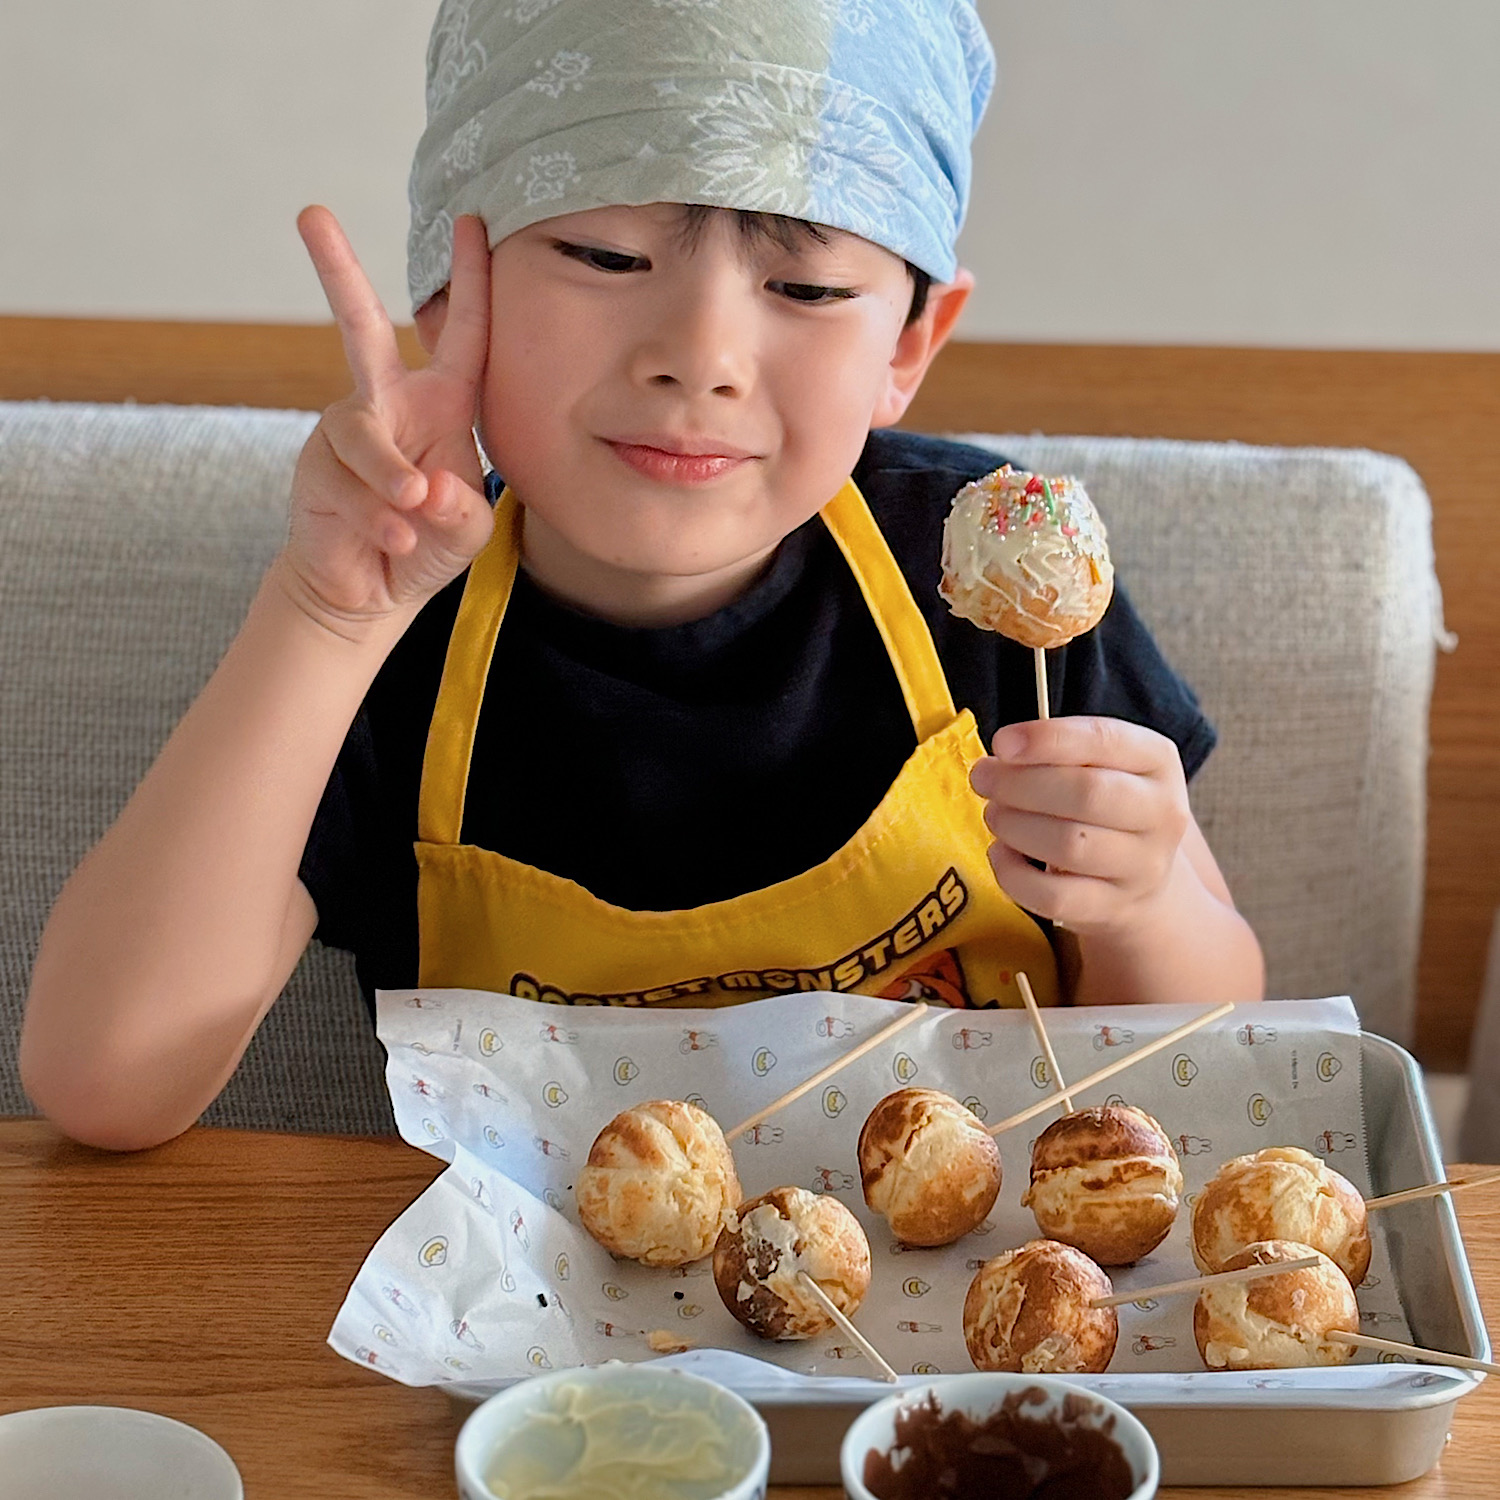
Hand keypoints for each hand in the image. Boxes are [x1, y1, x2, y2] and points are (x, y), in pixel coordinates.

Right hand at [280, 206, 494, 636]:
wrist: (371, 592)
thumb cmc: (428, 544)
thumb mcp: (466, 530)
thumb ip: (462, 511)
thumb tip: (429, 483)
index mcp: (441, 405)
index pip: (463, 336)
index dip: (470, 283)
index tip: (472, 222)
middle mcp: (388, 404)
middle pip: (360, 327)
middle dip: (338, 271)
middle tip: (311, 214)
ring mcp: (347, 433)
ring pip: (365, 435)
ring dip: (391, 477)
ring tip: (413, 512)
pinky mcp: (317, 468)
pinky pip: (350, 485)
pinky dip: (380, 520)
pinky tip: (397, 542)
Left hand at [969, 717, 1191, 934]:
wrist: (1139, 876)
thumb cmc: (1104, 804)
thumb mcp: (1100, 764)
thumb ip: (1058, 751)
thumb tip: (1004, 755)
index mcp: (1157, 760)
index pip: (1104, 740)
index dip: (1047, 740)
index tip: (1002, 743)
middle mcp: (1161, 812)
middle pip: (1086, 794)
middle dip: (1020, 784)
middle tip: (983, 779)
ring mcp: (1142, 866)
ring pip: (1070, 846)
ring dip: (1015, 826)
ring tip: (994, 815)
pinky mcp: (1113, 907)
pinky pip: (1054, 896)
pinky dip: (1013, 874)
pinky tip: (1000, 853)